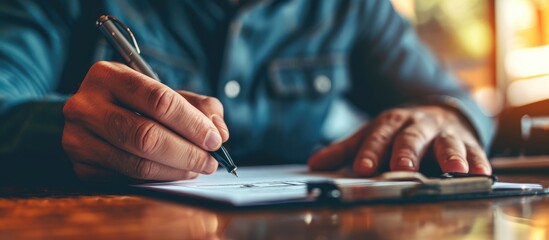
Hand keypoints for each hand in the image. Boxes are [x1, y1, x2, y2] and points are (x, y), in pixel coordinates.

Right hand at [62, 61, 228, 181]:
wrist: (93, 115)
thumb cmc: (136, 102)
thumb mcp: (167, 92)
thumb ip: (199, 107)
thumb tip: (219, 133)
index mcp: (108, 75)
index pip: (158, 100)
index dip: (191, 123)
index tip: (214, 139)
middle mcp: (86, 105)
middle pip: (145, 135)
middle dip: (186, 152)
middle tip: (210, 161)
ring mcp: (78, 137)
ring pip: (136, 163)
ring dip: (175, 170)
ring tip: (196, 169)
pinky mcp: (80, 165)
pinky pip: (126, 179)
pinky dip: (157, 179)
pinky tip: (174, 173)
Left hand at [308, 106, 490, 175]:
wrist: (438, 113)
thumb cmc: (399, 131)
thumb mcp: (371, 135)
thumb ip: (345, 150)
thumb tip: (314, 164)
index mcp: (392, 122)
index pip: (379, 135)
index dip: (371, 151)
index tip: (363, 168)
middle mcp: (418, 125)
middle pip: (412, 137)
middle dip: (407, 152)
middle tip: (403, 167)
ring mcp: (444, 133)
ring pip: (447, 143)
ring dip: (450, 156)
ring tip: (453, 170)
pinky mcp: (467, 142)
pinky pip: (476, 151)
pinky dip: (479, 162)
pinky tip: (481, 173)